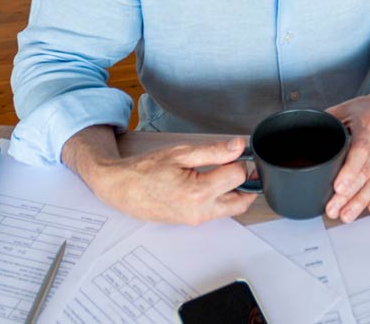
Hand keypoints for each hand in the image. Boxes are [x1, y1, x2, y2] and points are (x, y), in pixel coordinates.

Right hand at [85, 137, 257, 224]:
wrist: (122, 189)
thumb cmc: (146, 169)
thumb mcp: (181, 153)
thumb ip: (214, 151)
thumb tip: (239, 146)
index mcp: (198, 192)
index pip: (238, 177)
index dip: (239, 161)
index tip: (232, 153)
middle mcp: (200, 211)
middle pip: (242, 201)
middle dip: (246, 183)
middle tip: (239, 166)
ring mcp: (196, 220)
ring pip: (231, 209)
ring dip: (235, 192)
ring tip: (223, 172)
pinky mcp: (192, 222)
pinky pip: (216, 212)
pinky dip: (221, 199)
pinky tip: (211, 183)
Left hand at [324, 87, 369, 222]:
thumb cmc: (368, 109)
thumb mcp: (345, 109)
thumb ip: (327, 124)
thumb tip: (304, 138)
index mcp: (369, 126)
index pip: (361, 151)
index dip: (350, 172)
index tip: (337, 188)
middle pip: (368, 172)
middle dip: (351, 195)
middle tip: (334, 210)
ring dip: (363, 201)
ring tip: (347, 215)